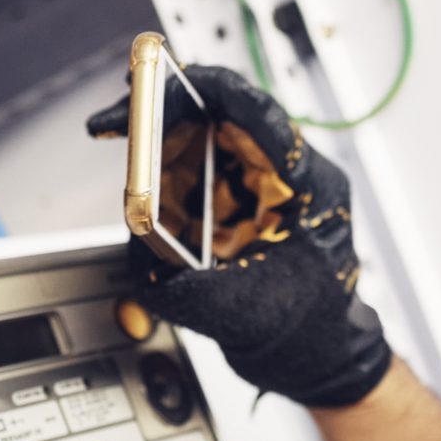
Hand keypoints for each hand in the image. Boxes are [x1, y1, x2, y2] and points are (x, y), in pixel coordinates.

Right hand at [87, 64, 392, 408]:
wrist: (320, 355)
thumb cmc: (308, 330)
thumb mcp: (243, 314)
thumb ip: (188, 289)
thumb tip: (142, 256)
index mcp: (309, 185)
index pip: (257, 110)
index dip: (202, 89)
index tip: (153, 85)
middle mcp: (289, 173)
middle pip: (228, 110)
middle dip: (171, 104)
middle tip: (121, 112)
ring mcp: (267, 182)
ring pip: (211, 133)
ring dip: (165, 136)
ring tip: (126, 141)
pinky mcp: (244, 197)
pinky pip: (202, 164)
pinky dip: (168, 167)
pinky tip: (145, 181)